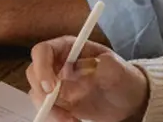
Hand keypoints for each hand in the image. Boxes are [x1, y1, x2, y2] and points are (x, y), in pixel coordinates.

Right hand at [26, 36, 148, 121]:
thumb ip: (95, 66)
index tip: (51, 88)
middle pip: (33, 73)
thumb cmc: (123, 78)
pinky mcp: (58, 101)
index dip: (41, 67)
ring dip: (50, 110)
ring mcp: (56, 82)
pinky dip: (54, 117)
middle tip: (62, 107)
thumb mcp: (117, 69)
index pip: (43, 50)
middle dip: (43, 93)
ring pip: (37, 94)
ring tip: (72, 119)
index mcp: (69, 48)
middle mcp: (58, 63)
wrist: (128, 100)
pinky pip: (45, 108)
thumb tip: (71, 70)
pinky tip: (73, 120)